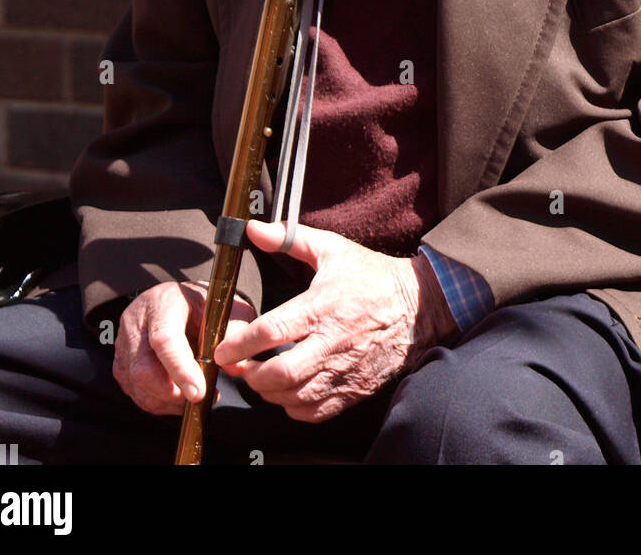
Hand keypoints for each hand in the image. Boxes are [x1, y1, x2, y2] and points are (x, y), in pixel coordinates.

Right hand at [113, 280, 255, 415]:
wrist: (176, 299)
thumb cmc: (200, 303)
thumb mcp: (222, 307)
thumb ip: (232, 332)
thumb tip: (236, 367)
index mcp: (162, 303)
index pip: (164, 339)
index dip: (180, 368)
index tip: (199, 391)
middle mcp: (136, 323)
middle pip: (144, 369)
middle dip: (174, 393)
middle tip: (201, 396)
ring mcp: (124, 345)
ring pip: (138, 386)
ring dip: (168, 401)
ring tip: (195, 395)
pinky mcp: (121, 364)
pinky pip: (136, 393)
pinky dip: (159, 402)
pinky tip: (179, 396)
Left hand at [212, 221, 457, 422]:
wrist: (418, 304)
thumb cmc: (371, 275)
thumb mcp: (331, 249)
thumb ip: (289, 239)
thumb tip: (253, 228)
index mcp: (322, 307)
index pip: (271, 331)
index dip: (240, 344)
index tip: (222, 348)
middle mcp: (332, 342)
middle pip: (281, 374)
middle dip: (252, 376)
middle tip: (241, 368)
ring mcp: (345, 369)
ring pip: (296, 397)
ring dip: (270, 394)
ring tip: (262, 379)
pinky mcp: (355, 388)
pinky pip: (317, 411)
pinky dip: (295, 408)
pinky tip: (289, 392)